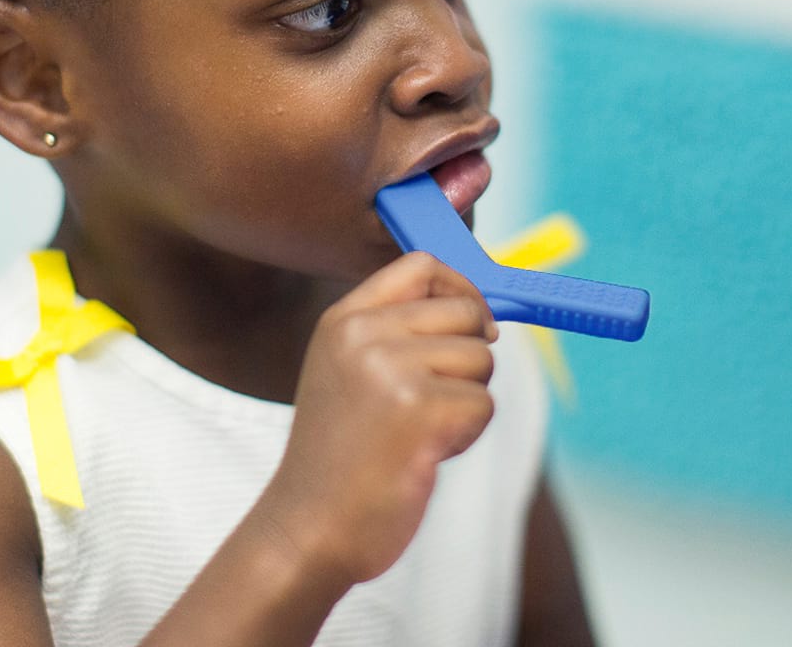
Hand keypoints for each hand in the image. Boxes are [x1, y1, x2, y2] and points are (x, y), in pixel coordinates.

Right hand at [258, 252, 497, 585]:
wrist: (308, 527)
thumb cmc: (338, 453)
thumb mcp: (346, 369)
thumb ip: (395, 329)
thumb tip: (482, 313)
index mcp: (344, 319)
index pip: (421, 264)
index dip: (461, 286)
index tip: (473, 322)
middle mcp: (365, 335)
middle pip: (465, 311)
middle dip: (470, 353)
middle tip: (438, 395)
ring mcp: (392, 371)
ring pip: (481, 359)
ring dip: (466, 398)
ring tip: (419, 429)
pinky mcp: (422, 412)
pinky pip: (483, 404)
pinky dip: (467, 433)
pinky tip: (425, 453)